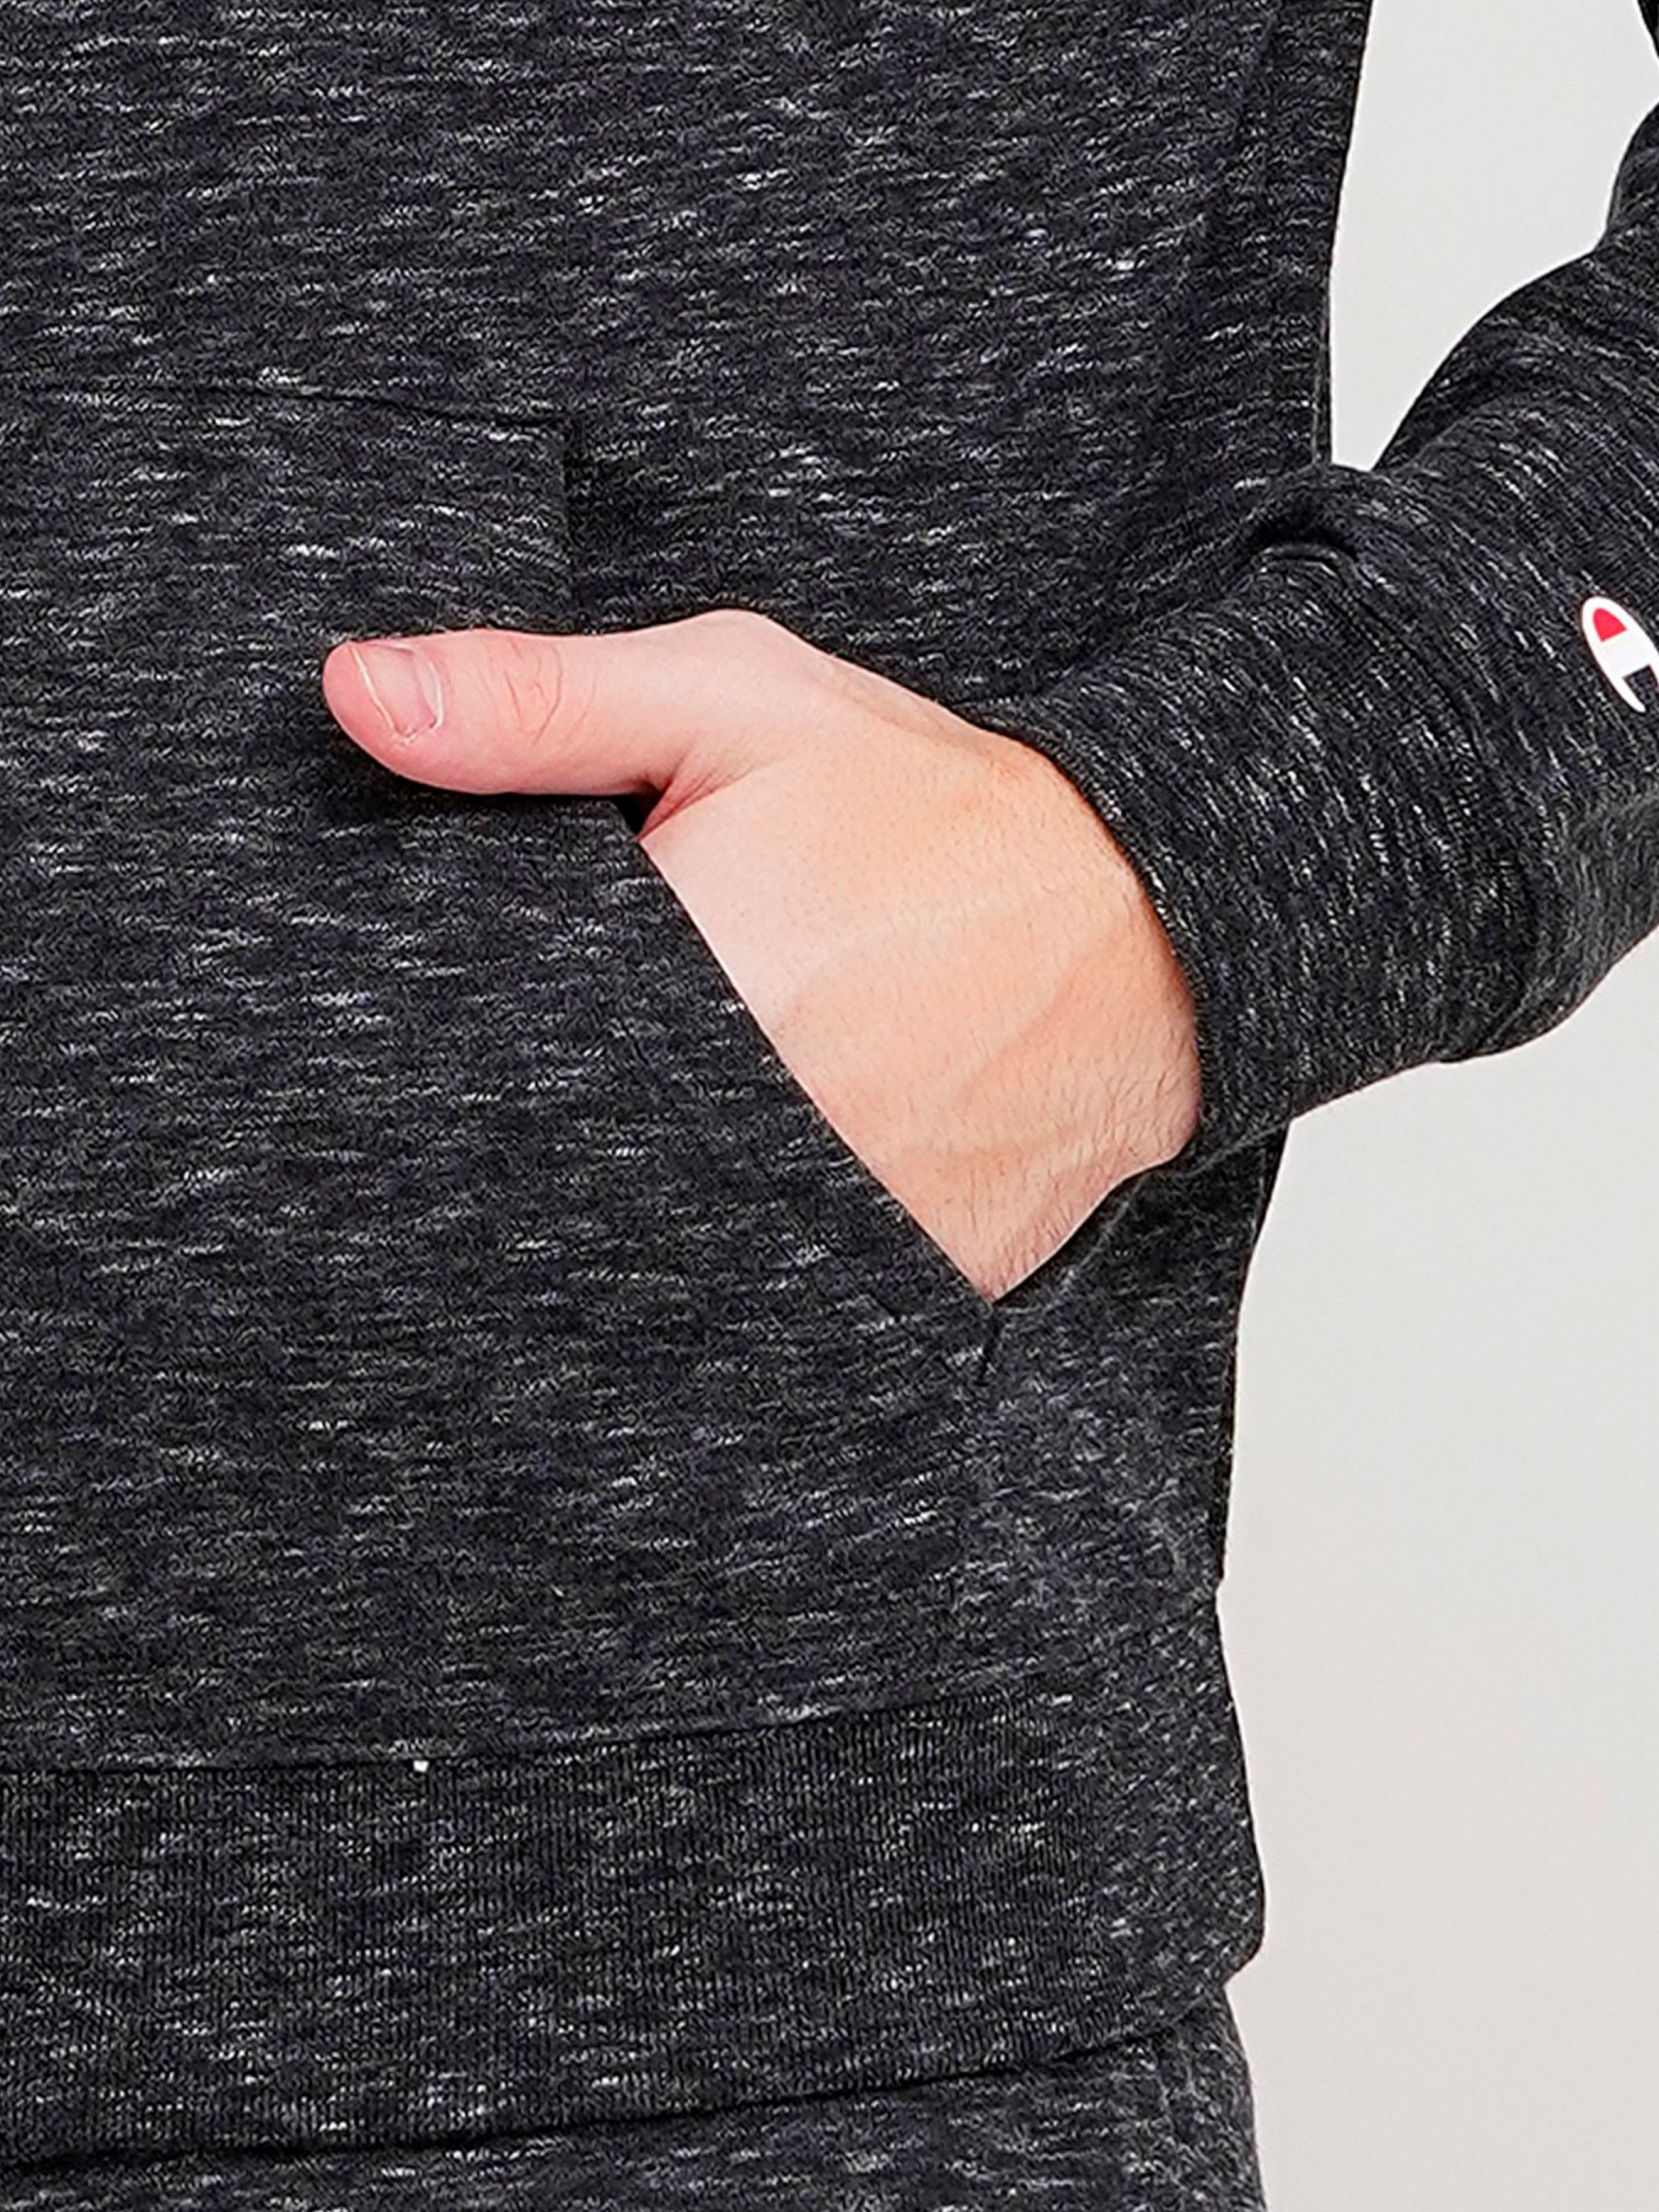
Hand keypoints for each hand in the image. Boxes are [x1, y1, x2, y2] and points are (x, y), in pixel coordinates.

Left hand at [320, 608, 1200, 1301]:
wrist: (1144, 932)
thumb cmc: (935, 809)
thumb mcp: (734, 703)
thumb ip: (538, 704)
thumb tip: (353, 696)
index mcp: (675, 976)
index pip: (472, 1033)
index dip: (452, 1017)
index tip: (480, 989)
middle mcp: (732, 1122)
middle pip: (542, 1142)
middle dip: (545, 1089)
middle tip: (604, 1027)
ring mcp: (807, 1221)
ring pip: (635, 1223)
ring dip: (627, 1168)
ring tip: (707, 1081)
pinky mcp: (873, 1282)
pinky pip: (743, 1279)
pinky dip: (722, 1230)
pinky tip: (757, 1151)